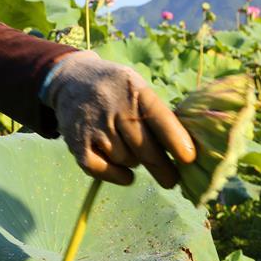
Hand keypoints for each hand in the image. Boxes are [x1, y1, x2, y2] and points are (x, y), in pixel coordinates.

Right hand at [41, 51, 195, 187]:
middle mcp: (114, 108)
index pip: (160, 119)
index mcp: (135, 90)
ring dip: (135, 162)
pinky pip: (103, 170)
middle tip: (172, 180)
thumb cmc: (116, 89)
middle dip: (163, 169)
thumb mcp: (137, 87)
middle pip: (145, 148)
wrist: (71, 80)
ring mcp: (94, 126)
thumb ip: (156, 112)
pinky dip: (118, 176)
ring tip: (132, 150)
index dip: (176, 141)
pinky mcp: (77, 143)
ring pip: (127, 160)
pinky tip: (125, 173)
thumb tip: (182, 148)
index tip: (189, 159)